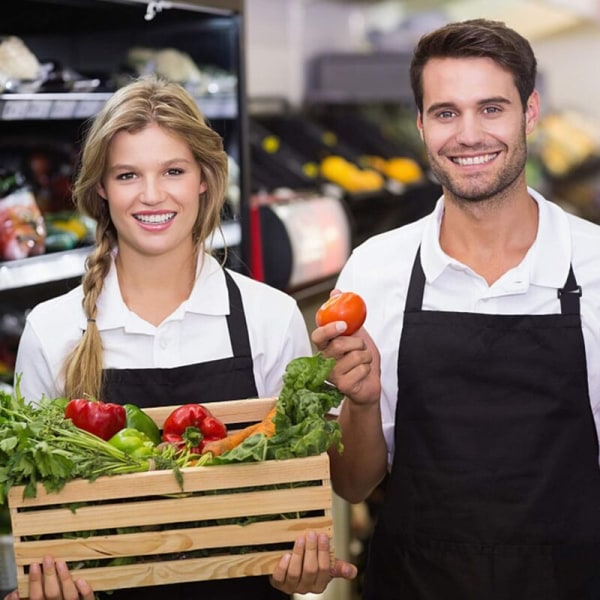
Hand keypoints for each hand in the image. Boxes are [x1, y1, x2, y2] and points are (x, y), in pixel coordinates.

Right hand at [3, 556, 93, 599]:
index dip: (35, 581)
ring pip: (70, 595)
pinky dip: (85, 590)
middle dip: (49, 575)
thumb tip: (14, 593)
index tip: (34, 565)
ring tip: (60, 562)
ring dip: (65, 578)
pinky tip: (81, 579)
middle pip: (52, 593)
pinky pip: (87, 599)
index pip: (37, 597)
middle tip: (47, 558)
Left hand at [270, 532, 356, 594]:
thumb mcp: (325, 567)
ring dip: (298, 554)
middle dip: (312, 550)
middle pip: (310, 569)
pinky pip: (280, 577)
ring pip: (295, 572)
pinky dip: (283, 566)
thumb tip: (353, 571)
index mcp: (320, 584)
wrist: (289, 574)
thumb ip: (337, 567)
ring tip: (300, 539)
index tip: (323, 535)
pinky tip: (285, 555)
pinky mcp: (278, 584)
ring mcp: (291, 586)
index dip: (324, 552)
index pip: (325, 569)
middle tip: (312, 534)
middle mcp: (306, 588)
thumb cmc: (310, 567)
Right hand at [312, 292, 380, 406]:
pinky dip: (368, 369)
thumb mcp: (356, 333)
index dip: (328, 329)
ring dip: (366, 357)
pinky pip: (361, 369)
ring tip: (363, 362)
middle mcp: (324, 360)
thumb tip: (335, 292)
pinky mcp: (342, 386)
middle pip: (339, 344)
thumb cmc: (361, 358)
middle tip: (361, 347)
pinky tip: (363, 374)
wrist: (370, 382)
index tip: (342, 325)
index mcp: (325, 346)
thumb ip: (346, 315)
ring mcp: (332, 375)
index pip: (318, 335)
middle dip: (358, 343)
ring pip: (355, 356)